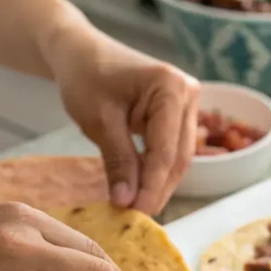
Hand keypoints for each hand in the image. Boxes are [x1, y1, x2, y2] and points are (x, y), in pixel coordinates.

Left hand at [47, 27, 199, 215]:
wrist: (81, 52)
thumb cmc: (86, 77)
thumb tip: (127, 202)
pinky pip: (172, 149)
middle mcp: (189, 93)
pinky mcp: (179, 113)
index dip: (151, 186)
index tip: (134, 214)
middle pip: (178, 156)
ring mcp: (188, 103)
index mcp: (171, 88)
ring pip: (179, 157)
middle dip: (157, 189)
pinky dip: (156, 170)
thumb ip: (118, 161)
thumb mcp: (99, 122)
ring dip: (158, 183)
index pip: (165, 150)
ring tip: (137, 208)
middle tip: (136, 219)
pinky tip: (140, 188)